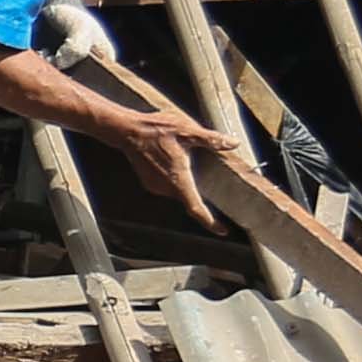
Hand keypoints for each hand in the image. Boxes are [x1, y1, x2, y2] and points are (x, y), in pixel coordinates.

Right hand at [99, 95, 236, 228]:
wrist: (128, 131)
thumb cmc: (156, 130)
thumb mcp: (187, 131)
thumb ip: (211, 140)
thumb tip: (233, 144)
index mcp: (178, 179)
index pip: (196, 208)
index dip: (210, 223)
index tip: (222, 231)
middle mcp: (166, 188)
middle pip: (189, 197)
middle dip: (199, 191)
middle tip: (210, 178)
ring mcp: (156, 187)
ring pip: (178, 190)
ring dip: (184, 181)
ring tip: (185, 161)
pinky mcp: (149, 183)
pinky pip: (167, 186)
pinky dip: (174, 178)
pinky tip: (173, 160)